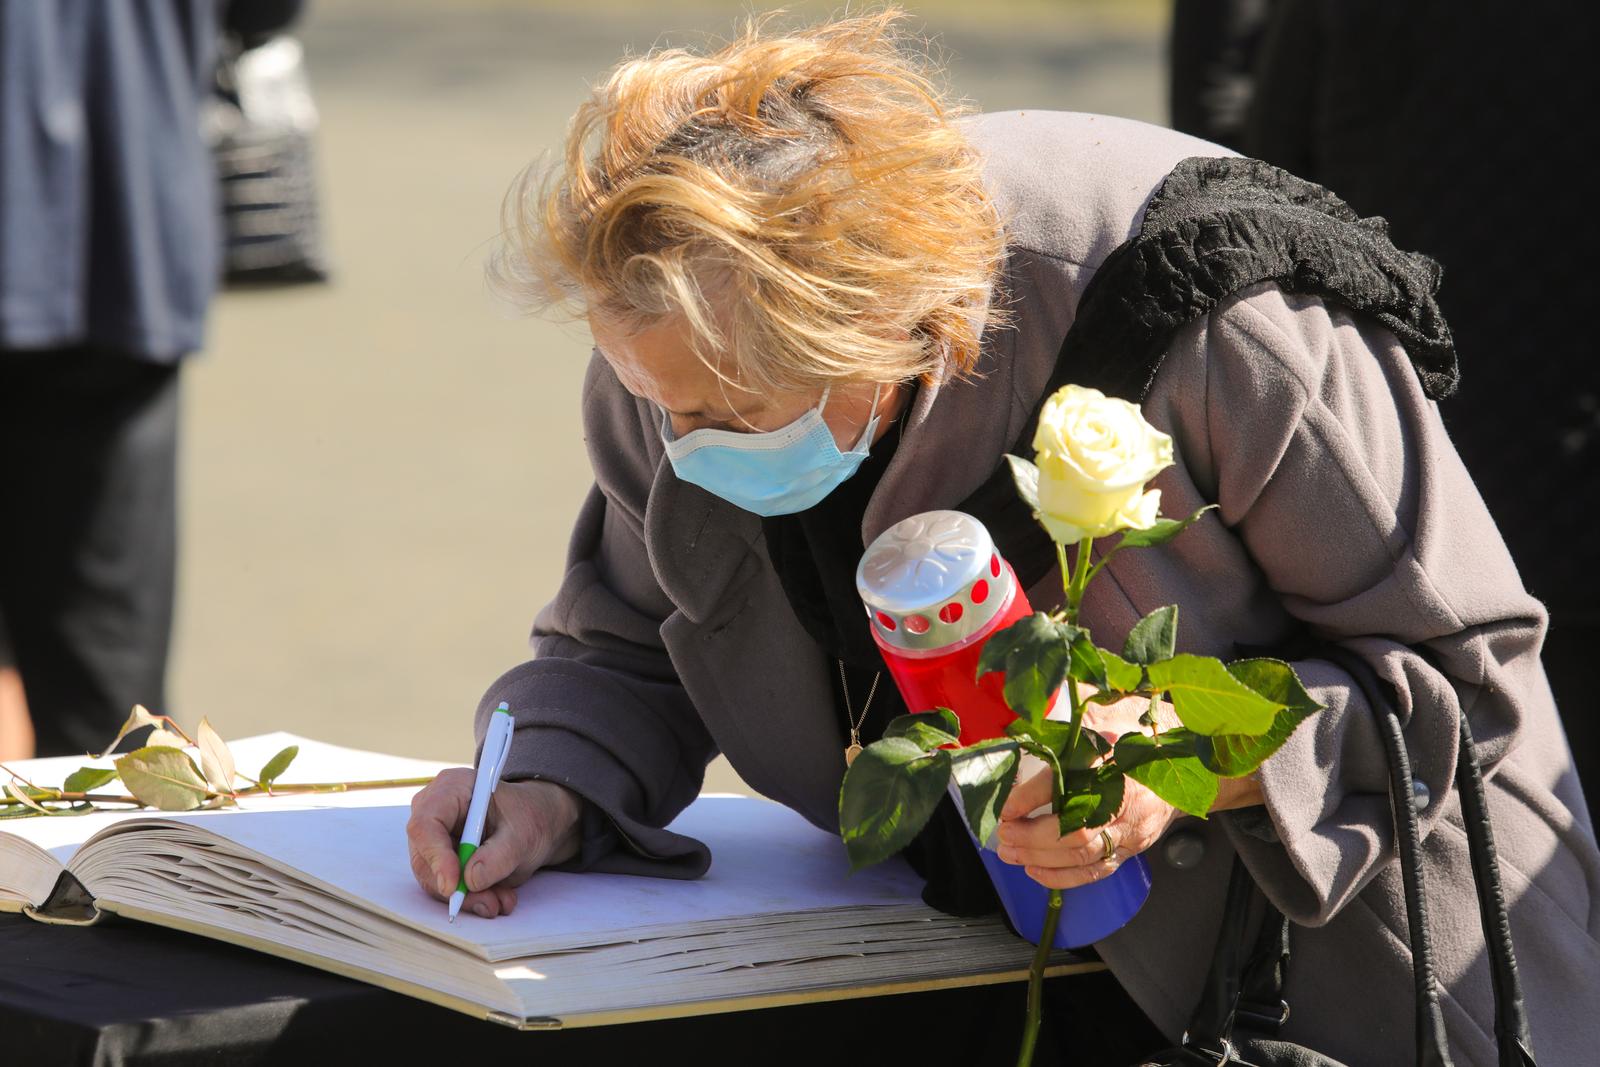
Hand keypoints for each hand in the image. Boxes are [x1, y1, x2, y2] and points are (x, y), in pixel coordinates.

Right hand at [406, 770, 582, 917]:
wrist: (537, 822)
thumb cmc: (528, 815)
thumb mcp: (524, 833)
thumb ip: (499, 855)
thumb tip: (470, 879)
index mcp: (451, 789)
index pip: (425, 825)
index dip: (436, 857)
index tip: (453, 886)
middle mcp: (434, 812)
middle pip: (425, 858)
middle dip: (456, 887)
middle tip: (489, 903)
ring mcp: (435, 838)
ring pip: (434, 879)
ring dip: (468, 897)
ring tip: (501, 900)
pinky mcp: (441, 861)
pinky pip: (446, 887)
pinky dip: (471, 898)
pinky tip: (497, 897)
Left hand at [994, 690, 1181, 890]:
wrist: (1188, 762)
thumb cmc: (1139, 734)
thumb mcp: (1109, 708)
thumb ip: (1074, 706)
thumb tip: (1038, 696)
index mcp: (1113, 758)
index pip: (1067, 781)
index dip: (1030, 797)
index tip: (1005, 805)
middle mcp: (1124, 797)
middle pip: (1074, 829)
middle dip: (1031, 837)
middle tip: (1004, 833)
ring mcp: (1131, 827)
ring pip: (1083, 854)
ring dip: (1040, 858)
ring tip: (1010, 852)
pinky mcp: (1133, 847)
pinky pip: (1097, 871)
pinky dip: (1063, 876)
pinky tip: (1036, 870)